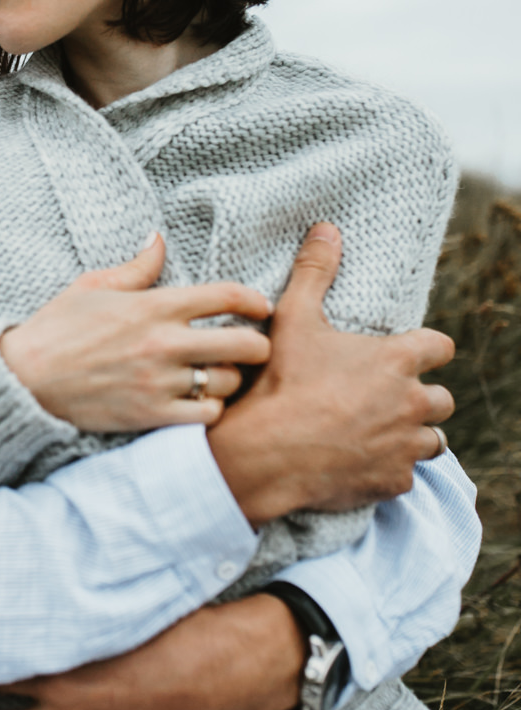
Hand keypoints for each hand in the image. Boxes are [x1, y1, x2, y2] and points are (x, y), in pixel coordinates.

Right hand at [0, 233, 270, 431]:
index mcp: (154, 305)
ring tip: (223, 375)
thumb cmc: (57, 329)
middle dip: (258, 344)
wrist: (24, 379)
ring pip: (229, 382)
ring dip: (232, 378)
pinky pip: (205, 415)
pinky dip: (210, 409)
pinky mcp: (151, 415)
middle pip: (245, 343)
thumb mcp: (93, 285)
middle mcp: (164, 342)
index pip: (227, 295)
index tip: (261, 306)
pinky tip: (200, 401)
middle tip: (252, 346)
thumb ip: (136, 267)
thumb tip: (158, 238)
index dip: (255, 300)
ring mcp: (160, 381)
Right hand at [209, 223, 454, 526]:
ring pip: (434, 441)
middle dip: (421, 399)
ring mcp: (406, 445)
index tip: (409, 355)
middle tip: (386, 399)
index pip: (441, 347)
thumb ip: (314, 272)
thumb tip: (327, 229)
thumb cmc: (282, 381)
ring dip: (414, 436)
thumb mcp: (293, 318)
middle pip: (443, 399)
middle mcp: (412, 402)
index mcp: (397, 360)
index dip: (426, 350)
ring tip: (381, 434)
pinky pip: (406, 475)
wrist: (267, 451)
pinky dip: (390, 470)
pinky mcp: (394, 480)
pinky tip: (362, 464)